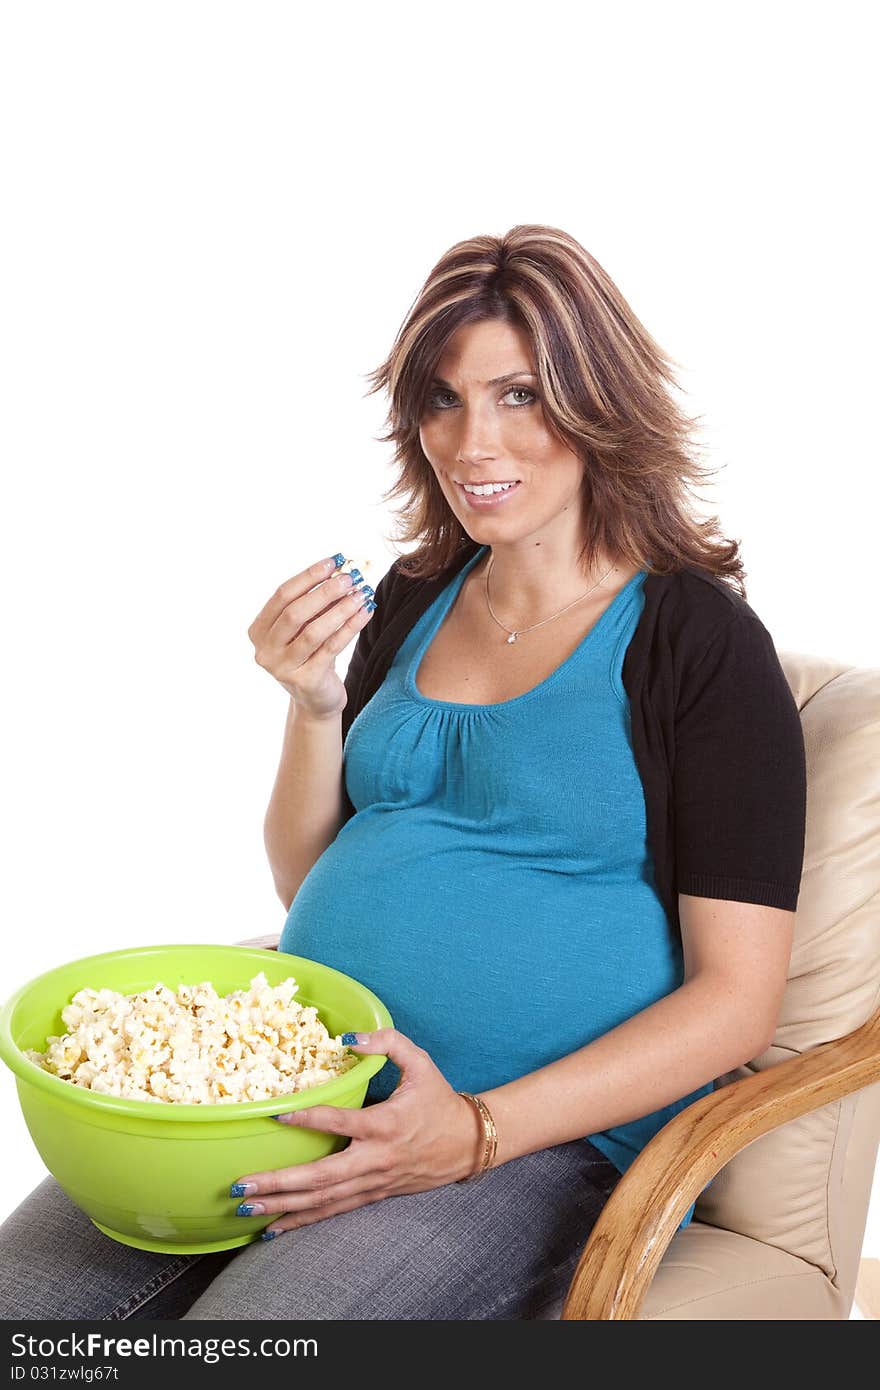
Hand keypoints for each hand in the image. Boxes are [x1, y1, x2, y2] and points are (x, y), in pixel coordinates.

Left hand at [230, 1028, 483, 1237]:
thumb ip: (387, 1042)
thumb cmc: (439, 1099)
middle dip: (280, 1183)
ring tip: (245, 1208)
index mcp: (386, 1124)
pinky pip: (332, 1211)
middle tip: (242, 1185)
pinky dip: (302, 1221)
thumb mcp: (421, 1063)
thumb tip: (349, 1037)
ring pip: (323, 1201)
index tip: (276, 1113)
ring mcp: (373, 1182)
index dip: (309, 1119)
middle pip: (322, 1177)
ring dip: (283, 1207)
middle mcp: (376, 1159)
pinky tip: (272, 1228)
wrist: (467, 1144)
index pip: (341, 1122)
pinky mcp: (372, 1195)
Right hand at [246, 554, 374, 718]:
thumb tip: (341, 570)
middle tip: (350, 577)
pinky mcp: (306, 681)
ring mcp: (283, 668)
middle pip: (294, 613)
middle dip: (324, 591)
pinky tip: (365, 612)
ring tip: (361, 593)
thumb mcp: (307, 626)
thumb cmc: (311, 654)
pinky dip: (350, 627)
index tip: (333, 561)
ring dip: (340, 609)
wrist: (316, 698)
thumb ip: (316, 602)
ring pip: (314, 631)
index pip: (282, 595)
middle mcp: (265, 650)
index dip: (308, 576)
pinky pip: (332, 648)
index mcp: (258, 630)